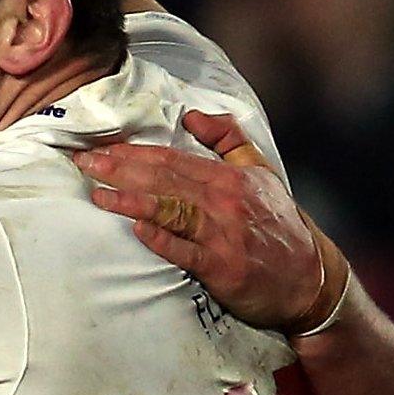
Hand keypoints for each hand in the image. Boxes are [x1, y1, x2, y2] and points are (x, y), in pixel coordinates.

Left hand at [73, 111, 320, 331]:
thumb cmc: (277, 223)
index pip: (172, 159)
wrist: (310, 279)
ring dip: (131, 202)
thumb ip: (228, 139)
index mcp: (229, 178)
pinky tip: (137, 230)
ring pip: (171, 212)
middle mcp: (225, 203)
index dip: (133, 153)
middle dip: (120, 170)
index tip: (99, 148)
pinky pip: (187, 252)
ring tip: (97, 195)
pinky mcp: (223, 268)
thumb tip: (193, 115)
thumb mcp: (261, 172)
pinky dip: (163, 240)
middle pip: (164, 181)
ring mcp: (224, 235)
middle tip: (84, 163)